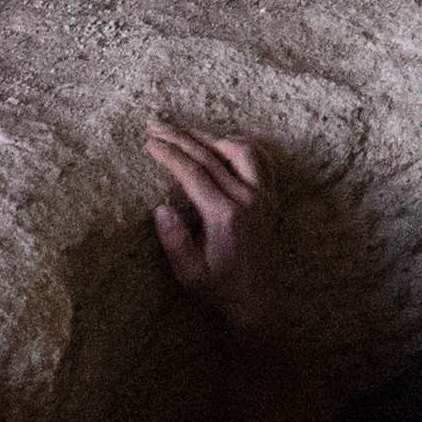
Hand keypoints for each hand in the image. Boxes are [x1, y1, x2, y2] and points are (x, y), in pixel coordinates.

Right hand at [141, 122, 278, 329]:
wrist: (258, 297)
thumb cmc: (219, 286)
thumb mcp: (189, 274)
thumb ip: (175, 242)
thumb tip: (160, 208)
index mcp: (226, 216)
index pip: (193, 173)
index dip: (169, 154)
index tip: (149, 142)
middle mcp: (249, 199)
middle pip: (212, 156)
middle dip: (181, 137)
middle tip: (156, 123)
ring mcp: (265, 196)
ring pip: (242, 150)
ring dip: (212, 136)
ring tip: (186, 130)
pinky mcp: (272, 197)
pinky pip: (262, 160)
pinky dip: (242, 146)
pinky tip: (223, 142)